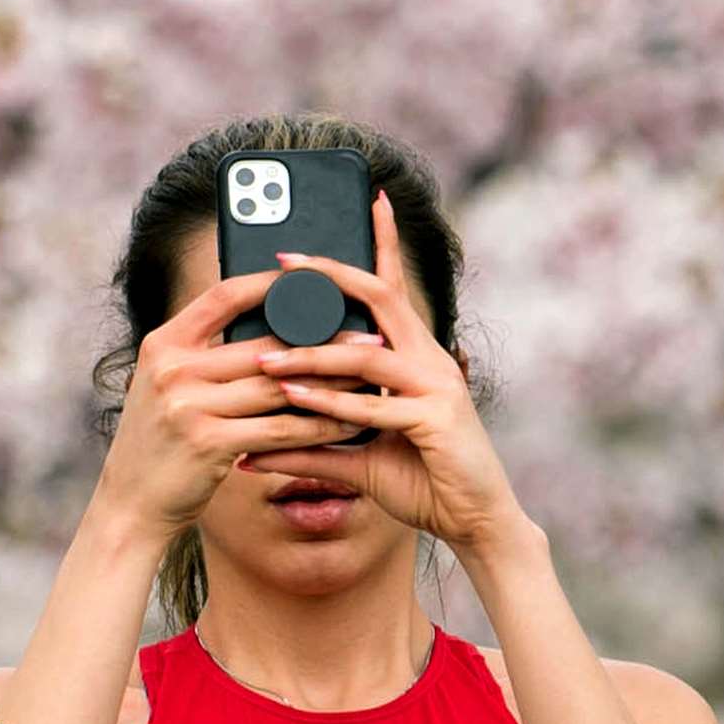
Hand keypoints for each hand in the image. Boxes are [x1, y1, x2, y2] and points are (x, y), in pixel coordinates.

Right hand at [94, 269, 367, 545]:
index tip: (312, 279)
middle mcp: (173, 369)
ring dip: (330, 384)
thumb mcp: (166, 386)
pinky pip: (279, 429)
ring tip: (368, 378)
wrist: (130, 503)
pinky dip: (318, 426)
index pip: (224, 296)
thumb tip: (269, 334)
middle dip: (322, 340)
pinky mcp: (209, 443)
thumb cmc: (159, 443)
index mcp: (163, 344)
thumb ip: (204, 357)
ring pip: (279, 387)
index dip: (270, 284)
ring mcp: (189, 406)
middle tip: (368, 336)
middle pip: (263, 344)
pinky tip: (347, 424)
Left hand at [241, 188, 531, 553]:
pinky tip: (295, 400)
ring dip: (311, 356)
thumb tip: (249, 452)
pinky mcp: (437, 421)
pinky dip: (332, 404)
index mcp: (414, 355)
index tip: (368, 201)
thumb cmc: (422, 481)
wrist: (474, 522)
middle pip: (380, 298)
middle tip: (285, 258)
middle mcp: (428, 359)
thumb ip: (307, 447)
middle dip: (332, 274)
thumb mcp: (356, 459)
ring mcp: (436, 386)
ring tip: (264, 358)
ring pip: (365, 357)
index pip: (391, 288)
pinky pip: (376, 406)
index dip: (382, 243)